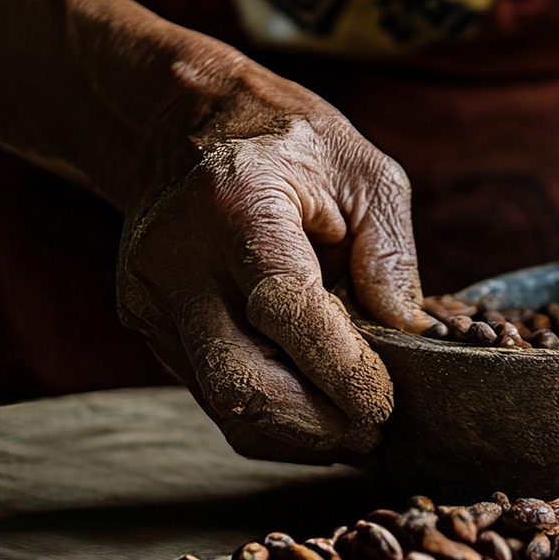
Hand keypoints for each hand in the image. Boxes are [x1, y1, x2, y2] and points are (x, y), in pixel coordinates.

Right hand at [116, 64, 432, 461]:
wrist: (184, 126)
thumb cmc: (288, 145)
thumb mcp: (362, 171)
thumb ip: (390, 253)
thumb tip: (408, 337)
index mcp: (236, 203)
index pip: (284, 309)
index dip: (340, 369)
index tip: (385, 401)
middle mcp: (178, 257)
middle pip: (239, 380)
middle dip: (314, 425)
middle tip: (372, 433)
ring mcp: (153, 299)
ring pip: (223, 403)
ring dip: (295, 433)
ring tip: (351, 430)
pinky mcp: (150, 327)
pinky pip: (211, 394)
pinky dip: (269, 416)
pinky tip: (313, 411)